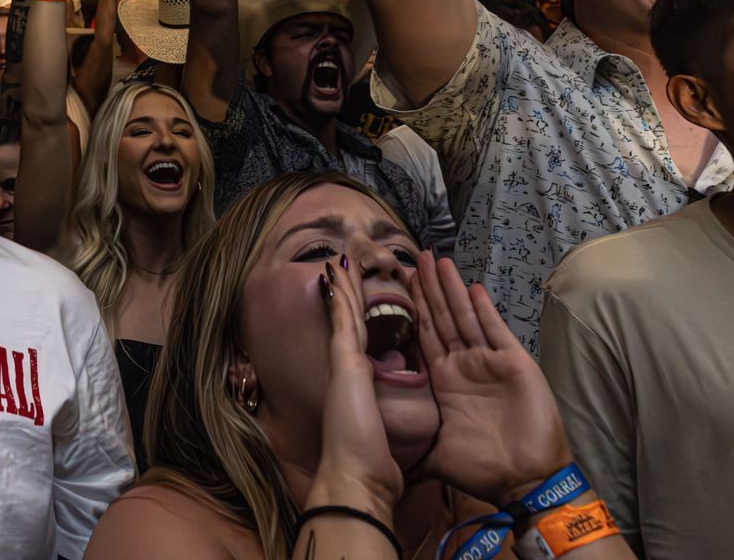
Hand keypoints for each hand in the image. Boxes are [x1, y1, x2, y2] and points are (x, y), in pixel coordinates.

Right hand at [313, 259, 404, 511]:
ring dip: (343, 285)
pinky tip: (336, 270)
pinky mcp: (344, 359)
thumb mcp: (384, 435)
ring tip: (339, 258)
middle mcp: (348, 367)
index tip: (360, 296)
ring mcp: (343, 361)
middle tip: (343, 264)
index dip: (362, 317)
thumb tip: (397, 435)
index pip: (364, 340)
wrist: (355, 474)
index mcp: (361, 382)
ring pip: (344, 313)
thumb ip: (386, 424)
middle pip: (350, 320)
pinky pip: (344, 317)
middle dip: (349, 293)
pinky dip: (340, 293)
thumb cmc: (369, 461)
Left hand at [408, 253, 570, 504]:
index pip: (423, 334)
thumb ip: (412, 441)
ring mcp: (489, 362)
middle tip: (418, 257)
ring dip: (451, 289)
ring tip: (438, 260)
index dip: (413, 308)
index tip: (398, 281)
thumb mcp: (434, 452)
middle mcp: (464, 365)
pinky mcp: (513, 363)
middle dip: (429, 287)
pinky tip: (472, 288)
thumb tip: (383, 448)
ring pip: (464, 316)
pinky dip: (484, 309)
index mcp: (443, 380)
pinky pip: (495, 330)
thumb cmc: (483, 469)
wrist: (525, 482)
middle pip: (442, 317)